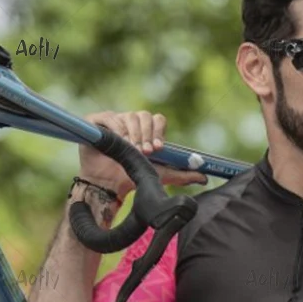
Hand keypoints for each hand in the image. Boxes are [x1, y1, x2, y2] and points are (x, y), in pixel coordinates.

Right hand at [78, 110, 208, 196]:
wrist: (105, 185)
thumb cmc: (130, 177)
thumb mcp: (160, 176)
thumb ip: (182, 175)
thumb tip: (205, 177)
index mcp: (146, 131)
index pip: (158, 120)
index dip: (159, 131)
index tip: (159, 148)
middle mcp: (131, 122)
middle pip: (145, 115)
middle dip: (147, 134)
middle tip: (146, 152)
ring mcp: (115, 120)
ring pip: (130, 116)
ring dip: (134, 135)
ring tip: (131, 151)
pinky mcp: (97, 121)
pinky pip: (110, 116)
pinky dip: (117, 129)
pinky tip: (118, 143)